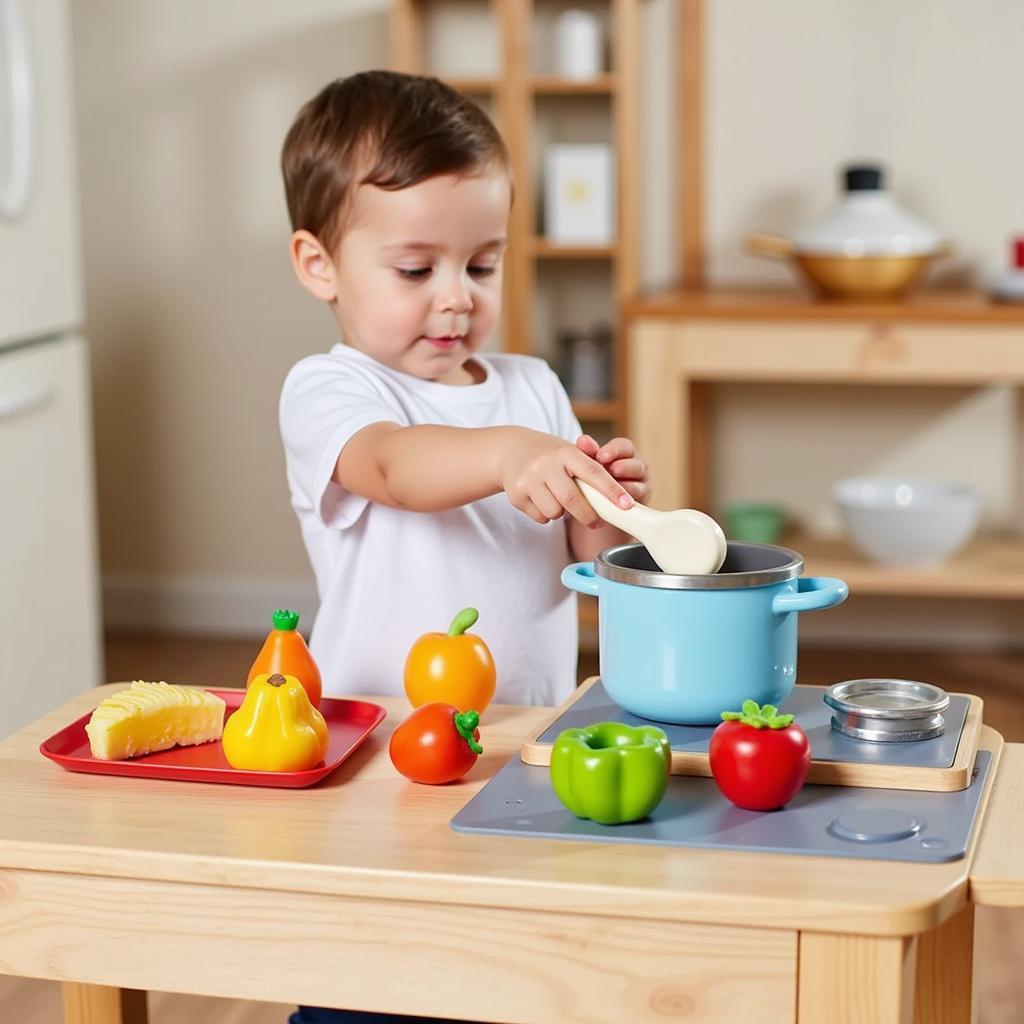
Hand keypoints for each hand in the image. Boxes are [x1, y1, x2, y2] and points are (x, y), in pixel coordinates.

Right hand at [498, 428, 633, 526]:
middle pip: (573, 500)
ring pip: (555, 512)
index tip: (626, 505)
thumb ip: (593, 470)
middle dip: (588, 516)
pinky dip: (546, 515)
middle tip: (596, 522)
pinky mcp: (516, 494)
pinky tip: (542, 500)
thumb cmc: (551, 456)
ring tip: (559, 500)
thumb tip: (620, 498)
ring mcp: (528, 479)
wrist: (512, 450)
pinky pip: (541, 517)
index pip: (593, 472)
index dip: (612, 490)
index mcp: (566, 452)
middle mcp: (546, 464)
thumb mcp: (570, 453)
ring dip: (562, 513)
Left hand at [576, 434, 651, 504]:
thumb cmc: (590, 481)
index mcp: (624, 455)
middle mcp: (636, 469)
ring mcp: (641, 488)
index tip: (601, 456)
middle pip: (637, 465)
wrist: (591, 509)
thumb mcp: (587, 466)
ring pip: (639, 486)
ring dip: (625, 487)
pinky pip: (637, 506)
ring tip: (614, 488)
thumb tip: (582, 440)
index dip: (614, 450)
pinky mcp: (640, 506)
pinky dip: (627, 505)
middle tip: (611, 470)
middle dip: (623, 467)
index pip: (624, 447)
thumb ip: (588, 453)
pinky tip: (616, 505)